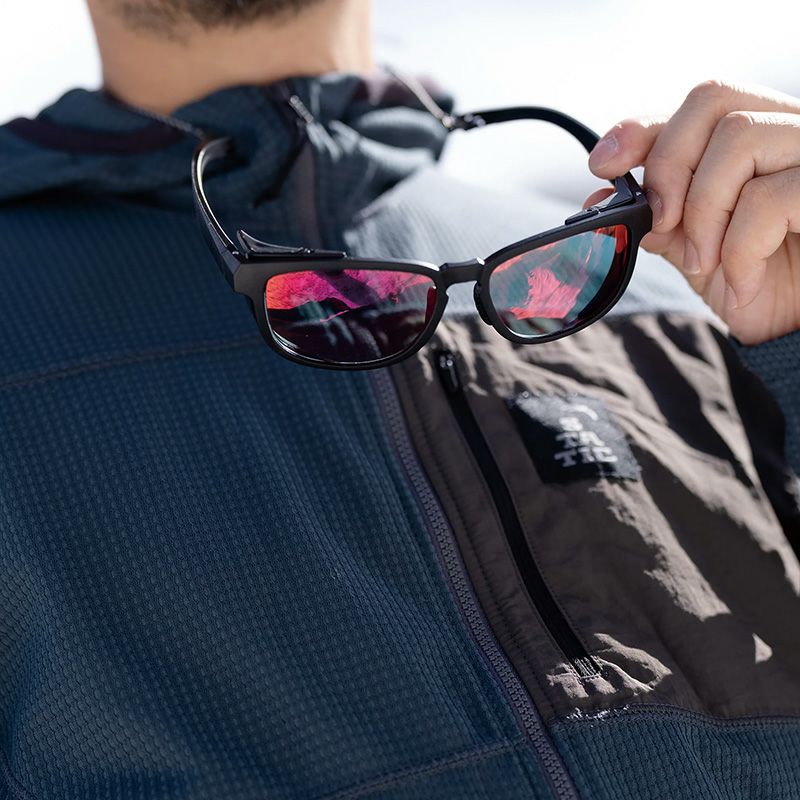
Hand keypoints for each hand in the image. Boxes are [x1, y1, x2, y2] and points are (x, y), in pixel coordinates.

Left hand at [585, 79, 799, 344]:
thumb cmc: (765, 283)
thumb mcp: (699, 250)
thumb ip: (658, 219)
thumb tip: (600, 199)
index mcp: (759, 136)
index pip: (699, 102)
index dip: (643, 127)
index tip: (602, 166)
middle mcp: (792, 128)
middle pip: (712, 100)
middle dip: (668, 167)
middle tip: (662, 225)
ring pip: (738, 139)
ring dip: (703, 214)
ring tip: (708, 264)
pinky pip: (769, 199)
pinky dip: (740, 251)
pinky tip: (742, 285)